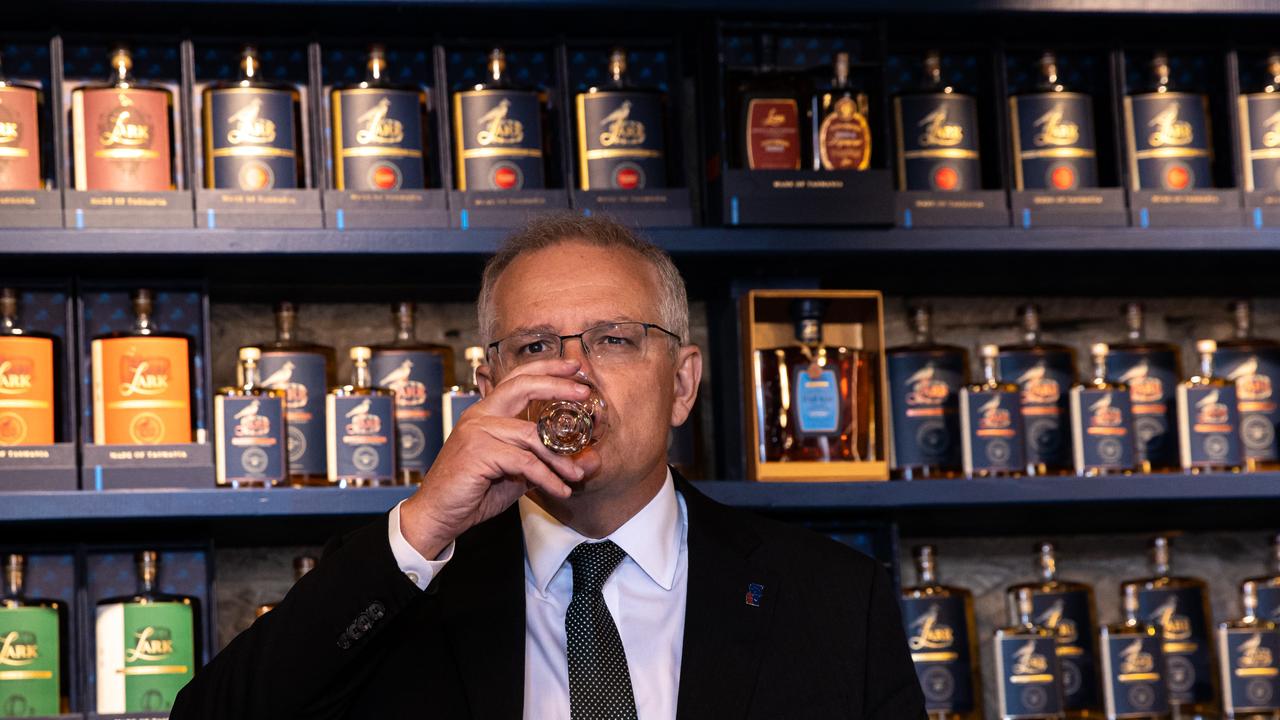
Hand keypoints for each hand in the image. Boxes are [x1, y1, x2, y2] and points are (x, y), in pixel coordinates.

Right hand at [399, 358, 600, 558]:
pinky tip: (560, 489)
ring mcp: (477, 431)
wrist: (438, 515)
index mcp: (486, 413)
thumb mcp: (516, 473)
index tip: (573, 367)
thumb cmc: (474, 492)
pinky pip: (525, 462)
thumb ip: (545, 461)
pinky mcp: (479, 452)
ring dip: (560, 457)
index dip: (546, 369)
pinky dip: (547, 477)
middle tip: (584, 390)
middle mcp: (479, 415)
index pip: (517, 379)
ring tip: (577, 475)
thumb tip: (586, 459)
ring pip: (531, 435)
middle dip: (557, 385)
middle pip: (522, 386)